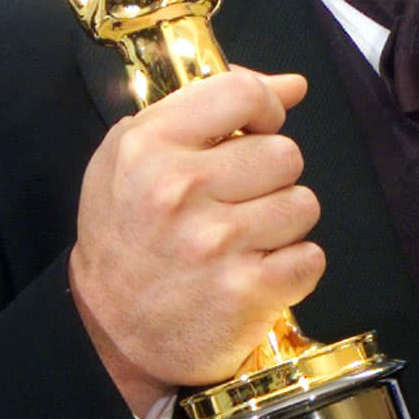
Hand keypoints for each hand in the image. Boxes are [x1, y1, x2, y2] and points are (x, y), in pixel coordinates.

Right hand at [68, 69, 321, 416]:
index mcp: (148, 147)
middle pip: (285, 153)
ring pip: (303, 204)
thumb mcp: (133, 157)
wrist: (107, 334)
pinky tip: (254, 273)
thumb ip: (207, 106)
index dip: (264, 108)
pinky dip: (292, 268)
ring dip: (282, 225)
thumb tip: (292, 85)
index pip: (243, 92)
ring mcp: (216, 242)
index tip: (255, 129)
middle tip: (233, 204)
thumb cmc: (127, 237)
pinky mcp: (246, 290)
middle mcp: (180, 190)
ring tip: (240, 242)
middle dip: (270, 178)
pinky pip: (311, 256)